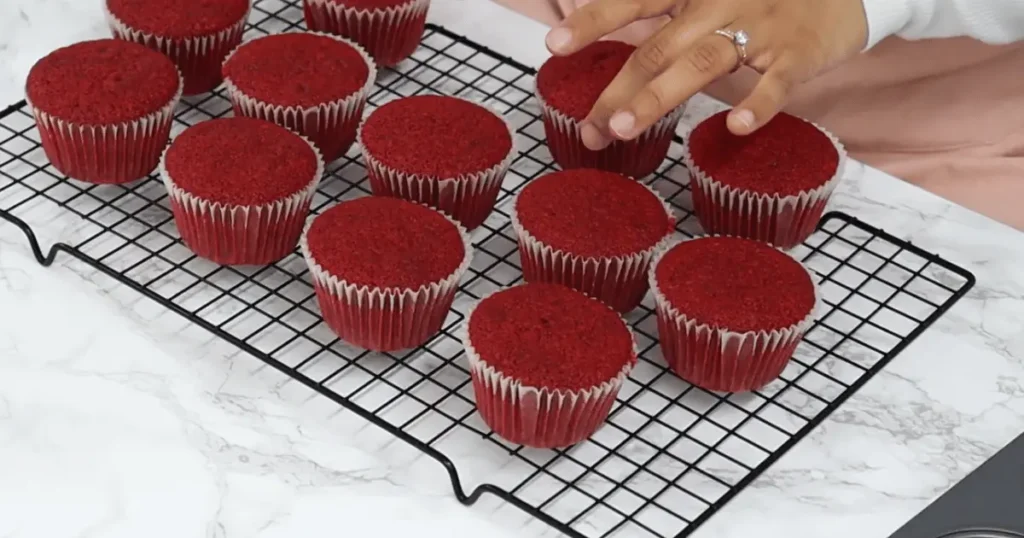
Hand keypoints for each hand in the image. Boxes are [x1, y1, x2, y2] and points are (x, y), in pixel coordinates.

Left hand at [544, 0, 868, 149]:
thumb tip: (623, 55)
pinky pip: (776, 81)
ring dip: (659, 96)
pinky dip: (758, 104)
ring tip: (624, 129)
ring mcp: (759, 27)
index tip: (553, 44)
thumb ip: (671, 18)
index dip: (594, 20)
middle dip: (618, 87)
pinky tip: (736, 127)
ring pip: (701, 62)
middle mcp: (720, 2)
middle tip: (590, 126)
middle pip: (658, 45)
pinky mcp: (797, 52)